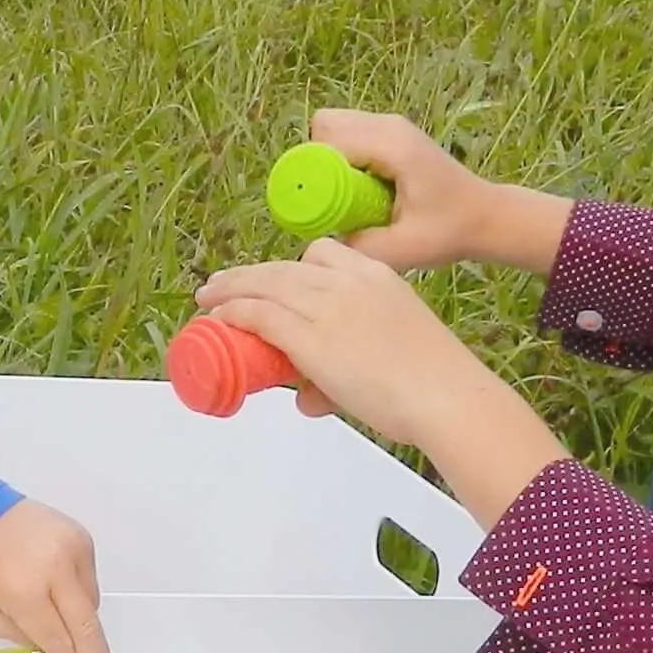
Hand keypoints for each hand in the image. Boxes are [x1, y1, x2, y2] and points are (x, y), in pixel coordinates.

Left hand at [0, 499, 109, 652]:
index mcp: (25, 591)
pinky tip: (56, 585)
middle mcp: (55, 568)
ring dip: (80, 617)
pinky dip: (78, 590)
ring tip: (56, 612)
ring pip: (92, 601)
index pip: (58, 637)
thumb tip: (53, 651)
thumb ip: (21, 638)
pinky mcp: (81, 537)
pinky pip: (90, 577)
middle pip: (86, 622)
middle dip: (93, 652)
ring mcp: (72, 548)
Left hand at [195, 241, 575, 527]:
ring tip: (208, 299)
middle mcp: (348, 281)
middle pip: (284, 267)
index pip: (324, 252)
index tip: (275, 279)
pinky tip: (219, 319)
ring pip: (265, 285)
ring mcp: (326, 306)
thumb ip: (347, 371)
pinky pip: (260, 314)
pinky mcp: (309, 336)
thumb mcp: (392, 352)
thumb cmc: (433, 381)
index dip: (292, 266)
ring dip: (231, 290)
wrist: (445, 394)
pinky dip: (235, 313)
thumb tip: (307, 399)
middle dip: (249, 275)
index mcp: (376, 274)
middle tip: (222, 285)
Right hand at [305, 108, 572, 277]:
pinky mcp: (392, 130)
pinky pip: (348, 131)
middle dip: (318, 161)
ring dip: (330, 157)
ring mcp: (391, 124)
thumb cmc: (448, 231)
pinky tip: (360, 185)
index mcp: (394, 147)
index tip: (321, 203)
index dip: (315, 171)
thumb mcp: (403, 249)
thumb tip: (323, 237)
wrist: (484, 215)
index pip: (330, 141)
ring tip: (349, 193)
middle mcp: (390, 126)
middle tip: (334, 197)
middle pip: (326, 124)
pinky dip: (343, 154)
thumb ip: (359, 245)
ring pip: (334, 124)